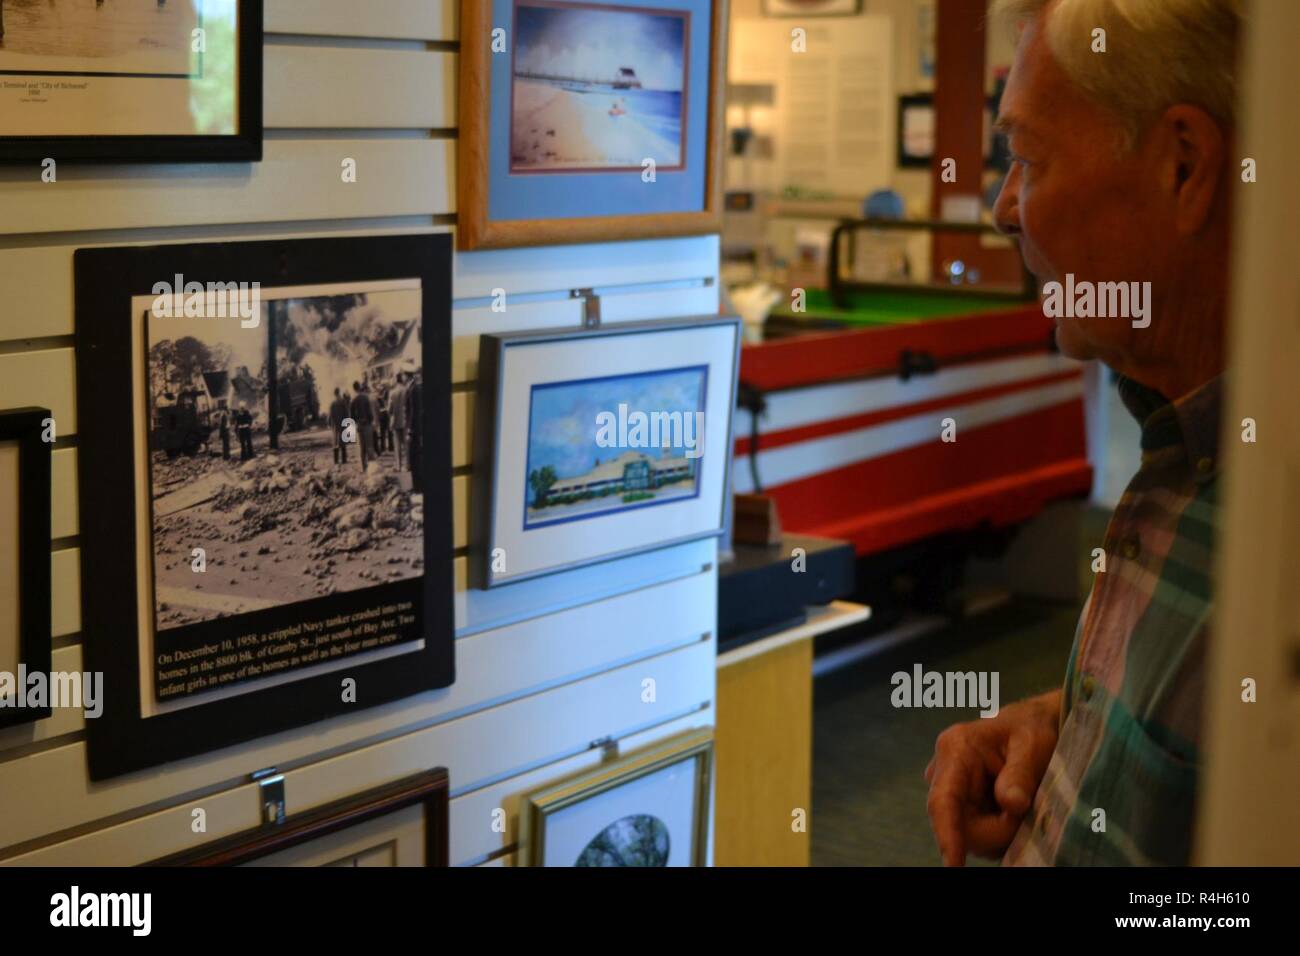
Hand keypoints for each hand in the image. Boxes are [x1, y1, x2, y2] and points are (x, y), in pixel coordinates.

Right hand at [924, 689, 1060, 865]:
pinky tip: (1012, 811)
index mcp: (956, 750)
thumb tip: (1011, 806)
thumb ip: (1020, 774)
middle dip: (996, 829)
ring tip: (1021, 805)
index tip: (953, 864)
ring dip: (1000, 830)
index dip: (947, 834)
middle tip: (1026, 812)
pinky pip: (976, 834)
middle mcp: (944, 772)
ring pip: (969, 834)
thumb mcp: (1033, 745)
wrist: (1030, 726)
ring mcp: (949, 791)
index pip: (944, 800)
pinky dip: (999, 830)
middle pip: (961, 825)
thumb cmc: (1032, 729)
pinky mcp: (958, 806)